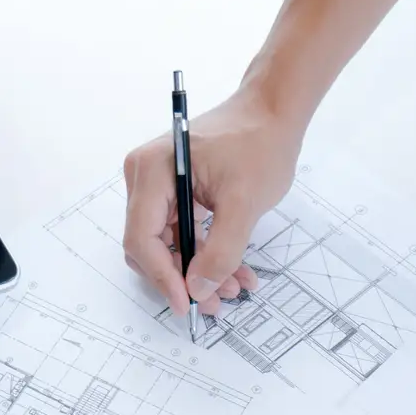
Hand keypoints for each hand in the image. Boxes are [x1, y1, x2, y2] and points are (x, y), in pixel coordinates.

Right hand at [122, 87, 301, 315]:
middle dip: (180, 277)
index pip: (142, 237)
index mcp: (151, 171)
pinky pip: (179, 231)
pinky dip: (203, 251)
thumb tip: (199, 290)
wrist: (273, 110)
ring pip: (166, 243)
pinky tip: (233, 269)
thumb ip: (221, 250)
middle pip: (148, 244)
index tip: (188, 304)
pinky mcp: (173, 189)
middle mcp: (144, 177)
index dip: (163, 276)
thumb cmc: (259, 143)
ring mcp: (156, 183)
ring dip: (196, 269)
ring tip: (233, 287)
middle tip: (213, 303)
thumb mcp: (244, 203)